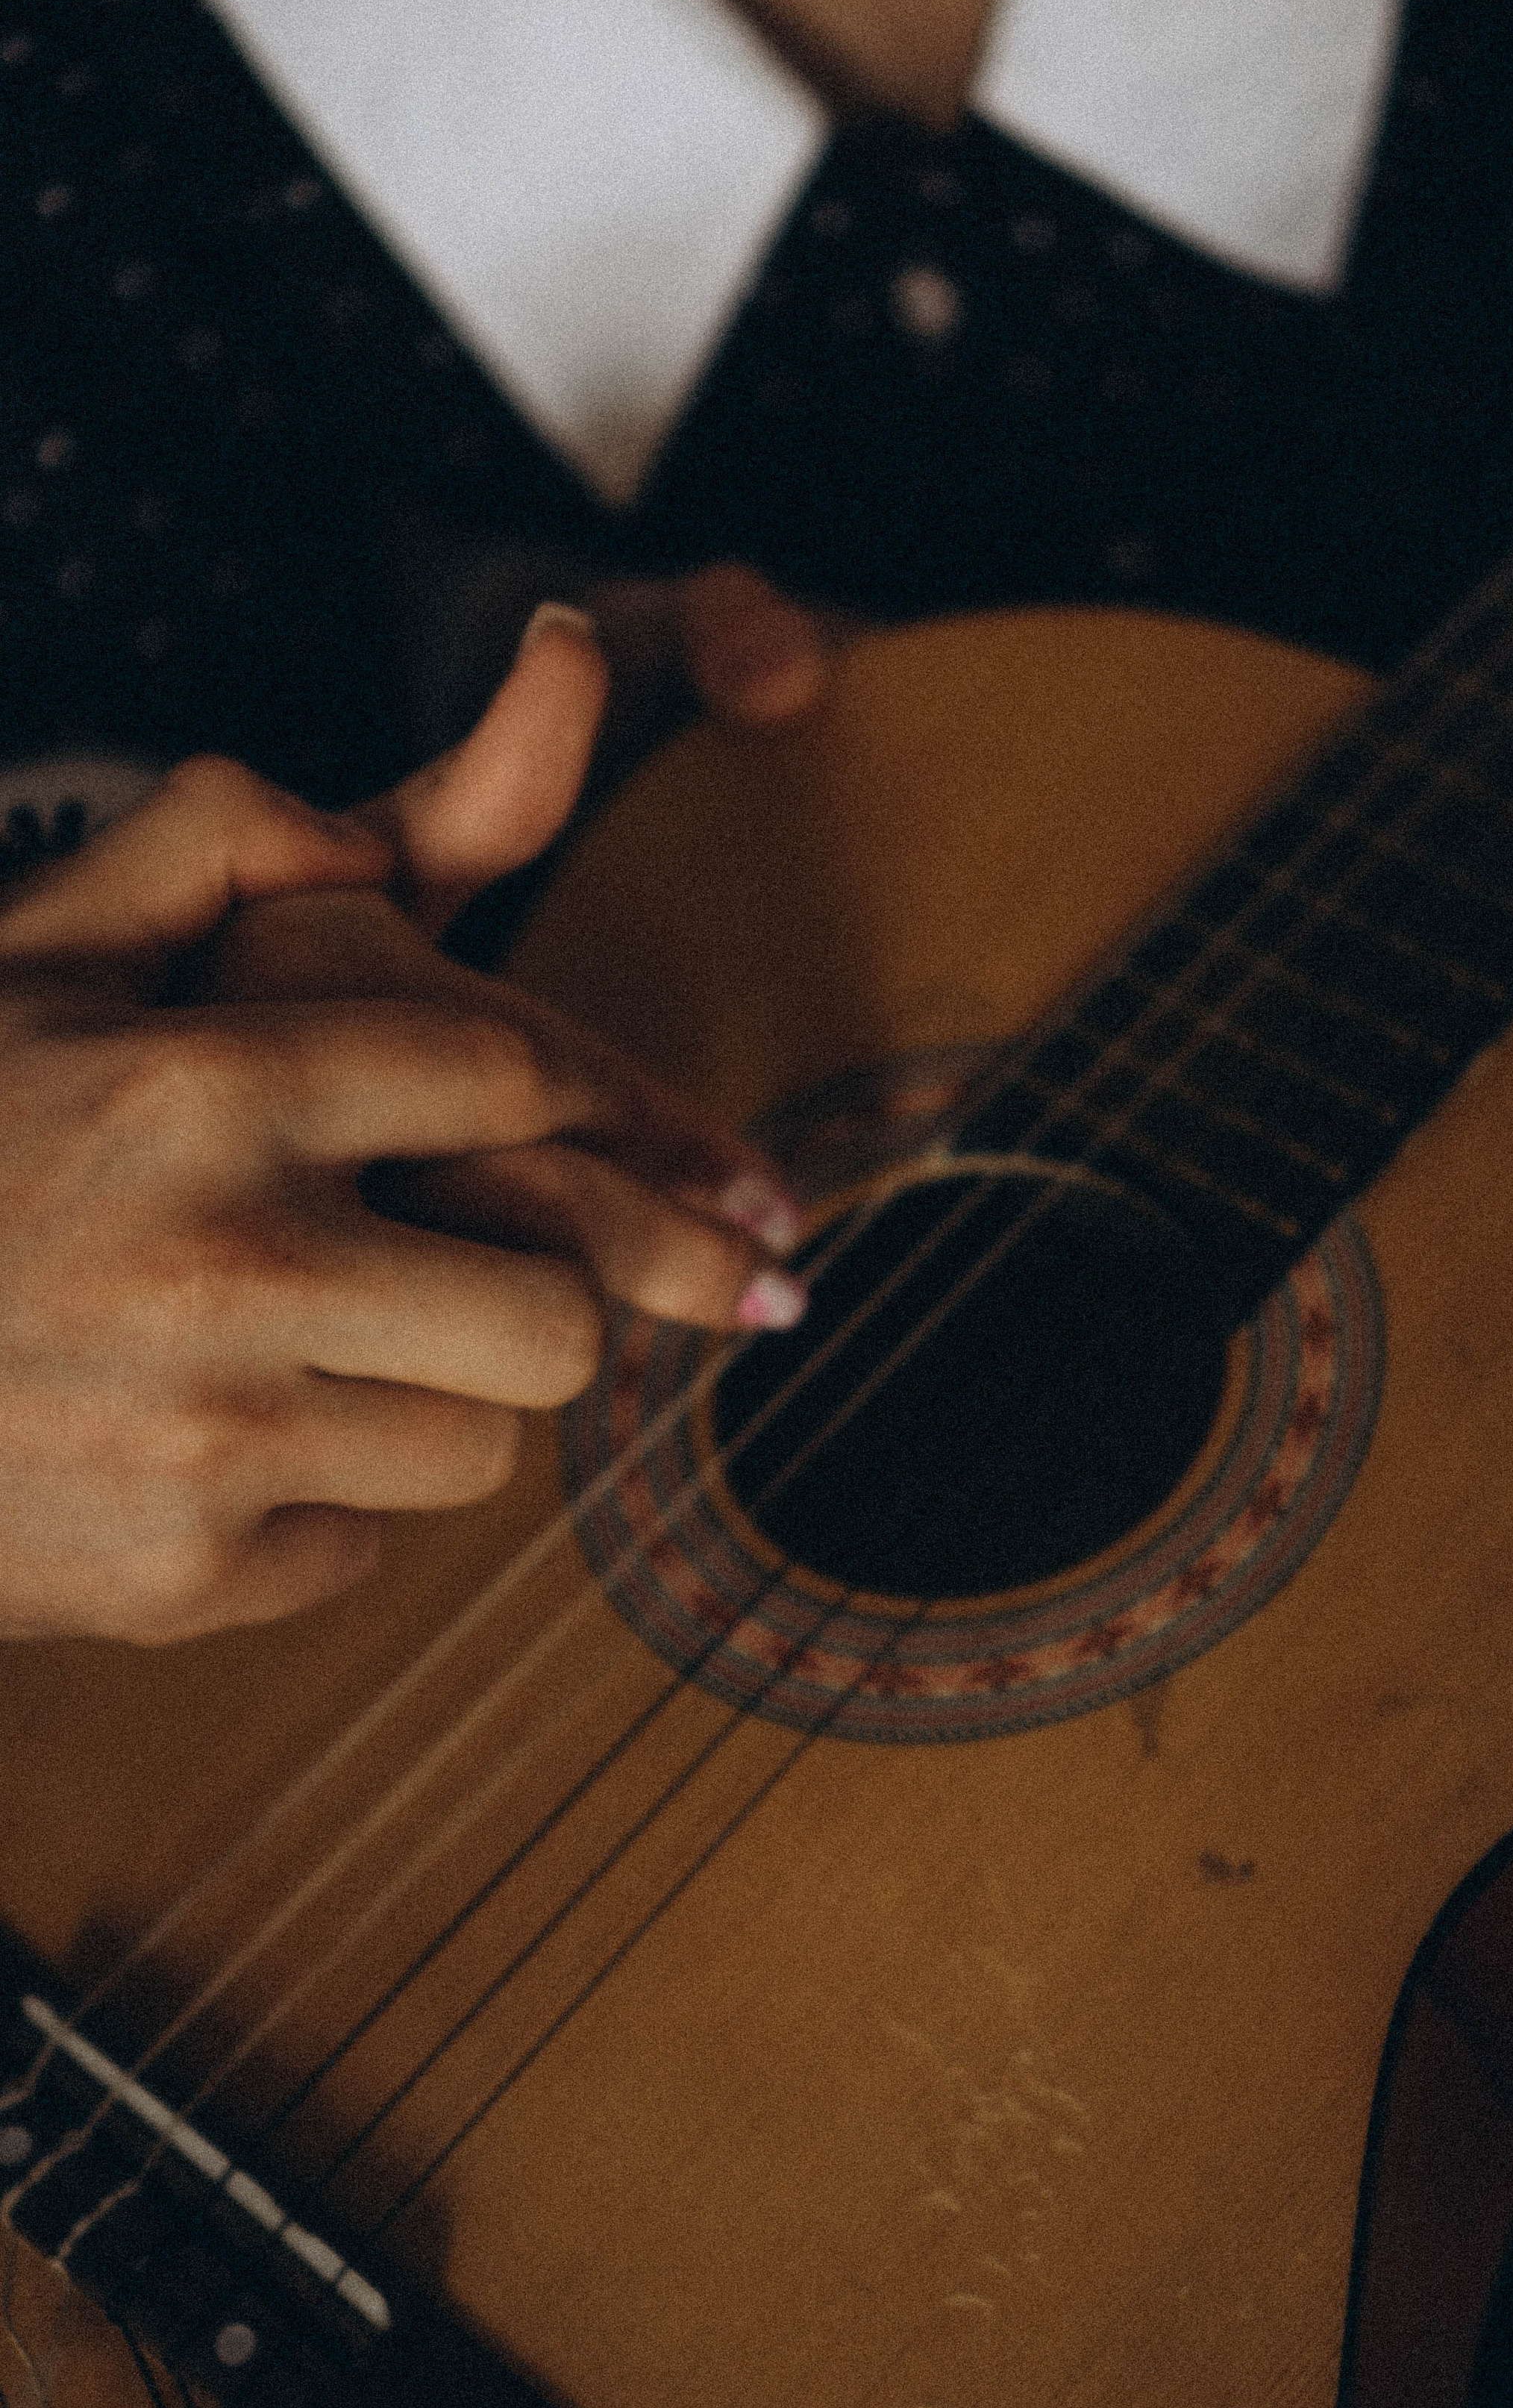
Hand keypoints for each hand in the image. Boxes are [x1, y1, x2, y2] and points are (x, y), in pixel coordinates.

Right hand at [0, 604, 807, 1645]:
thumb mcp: (31, 947)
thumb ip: (213, 839)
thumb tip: (368, 826)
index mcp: (205, 1086)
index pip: (513, 1080)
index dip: (563, 1106)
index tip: (537, 1127)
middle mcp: (226, 1264)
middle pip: (565, 1304)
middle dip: (544, 1286)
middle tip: (469, 1267)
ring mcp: (204, 1441)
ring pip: (488, 1441)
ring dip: (436, 1395)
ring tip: (323, 1348)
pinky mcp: (178, 1581)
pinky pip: (367, 1547)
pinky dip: (319, 1505)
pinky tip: (214, 1446)